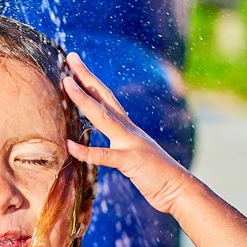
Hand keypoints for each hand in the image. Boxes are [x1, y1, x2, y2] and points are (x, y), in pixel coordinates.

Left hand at [63, 52, 192, 215]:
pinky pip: (105, 156)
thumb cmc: (155, 175)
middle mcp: (128, 130)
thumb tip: (105, 141)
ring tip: (67, 83)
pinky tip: (69, 145)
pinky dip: (87, 151)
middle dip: (86, 77)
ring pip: (103, 117)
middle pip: (104, 98)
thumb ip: (119, 145)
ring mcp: (130, 143)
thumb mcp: (133, 155)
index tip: (75, 63)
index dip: (91, 80)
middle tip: (70, 57)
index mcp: (128, 128)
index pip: (106, 98)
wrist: (179, 189)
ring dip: (84, 100)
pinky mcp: (131, 162)